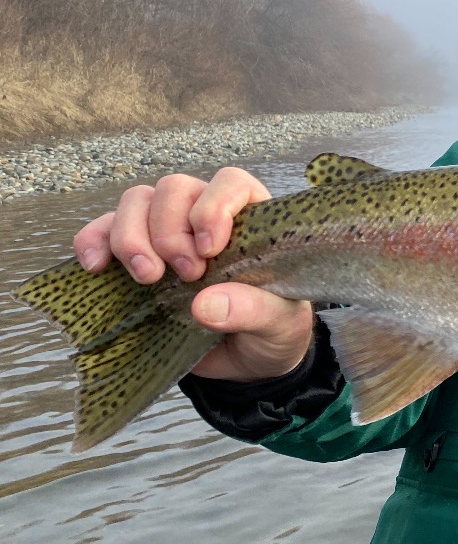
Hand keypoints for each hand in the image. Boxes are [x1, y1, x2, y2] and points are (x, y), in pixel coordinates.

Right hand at [72, 167, 313, 381]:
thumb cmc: (270, 329)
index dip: (214, 205)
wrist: (245, 360)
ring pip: (136, 202)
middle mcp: (204, 215)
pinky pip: (101, 230)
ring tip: (146, 277)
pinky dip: (92, 241)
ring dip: (131, 236)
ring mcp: (164, 232)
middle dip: (171, 231)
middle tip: (187, 274)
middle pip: (174, 189)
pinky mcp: (134, 256)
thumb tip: (205, 304)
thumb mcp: (278, 323)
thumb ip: (253, 309)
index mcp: (250, 219)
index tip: (210, 248)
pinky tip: (96, 267)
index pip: (230, 183)